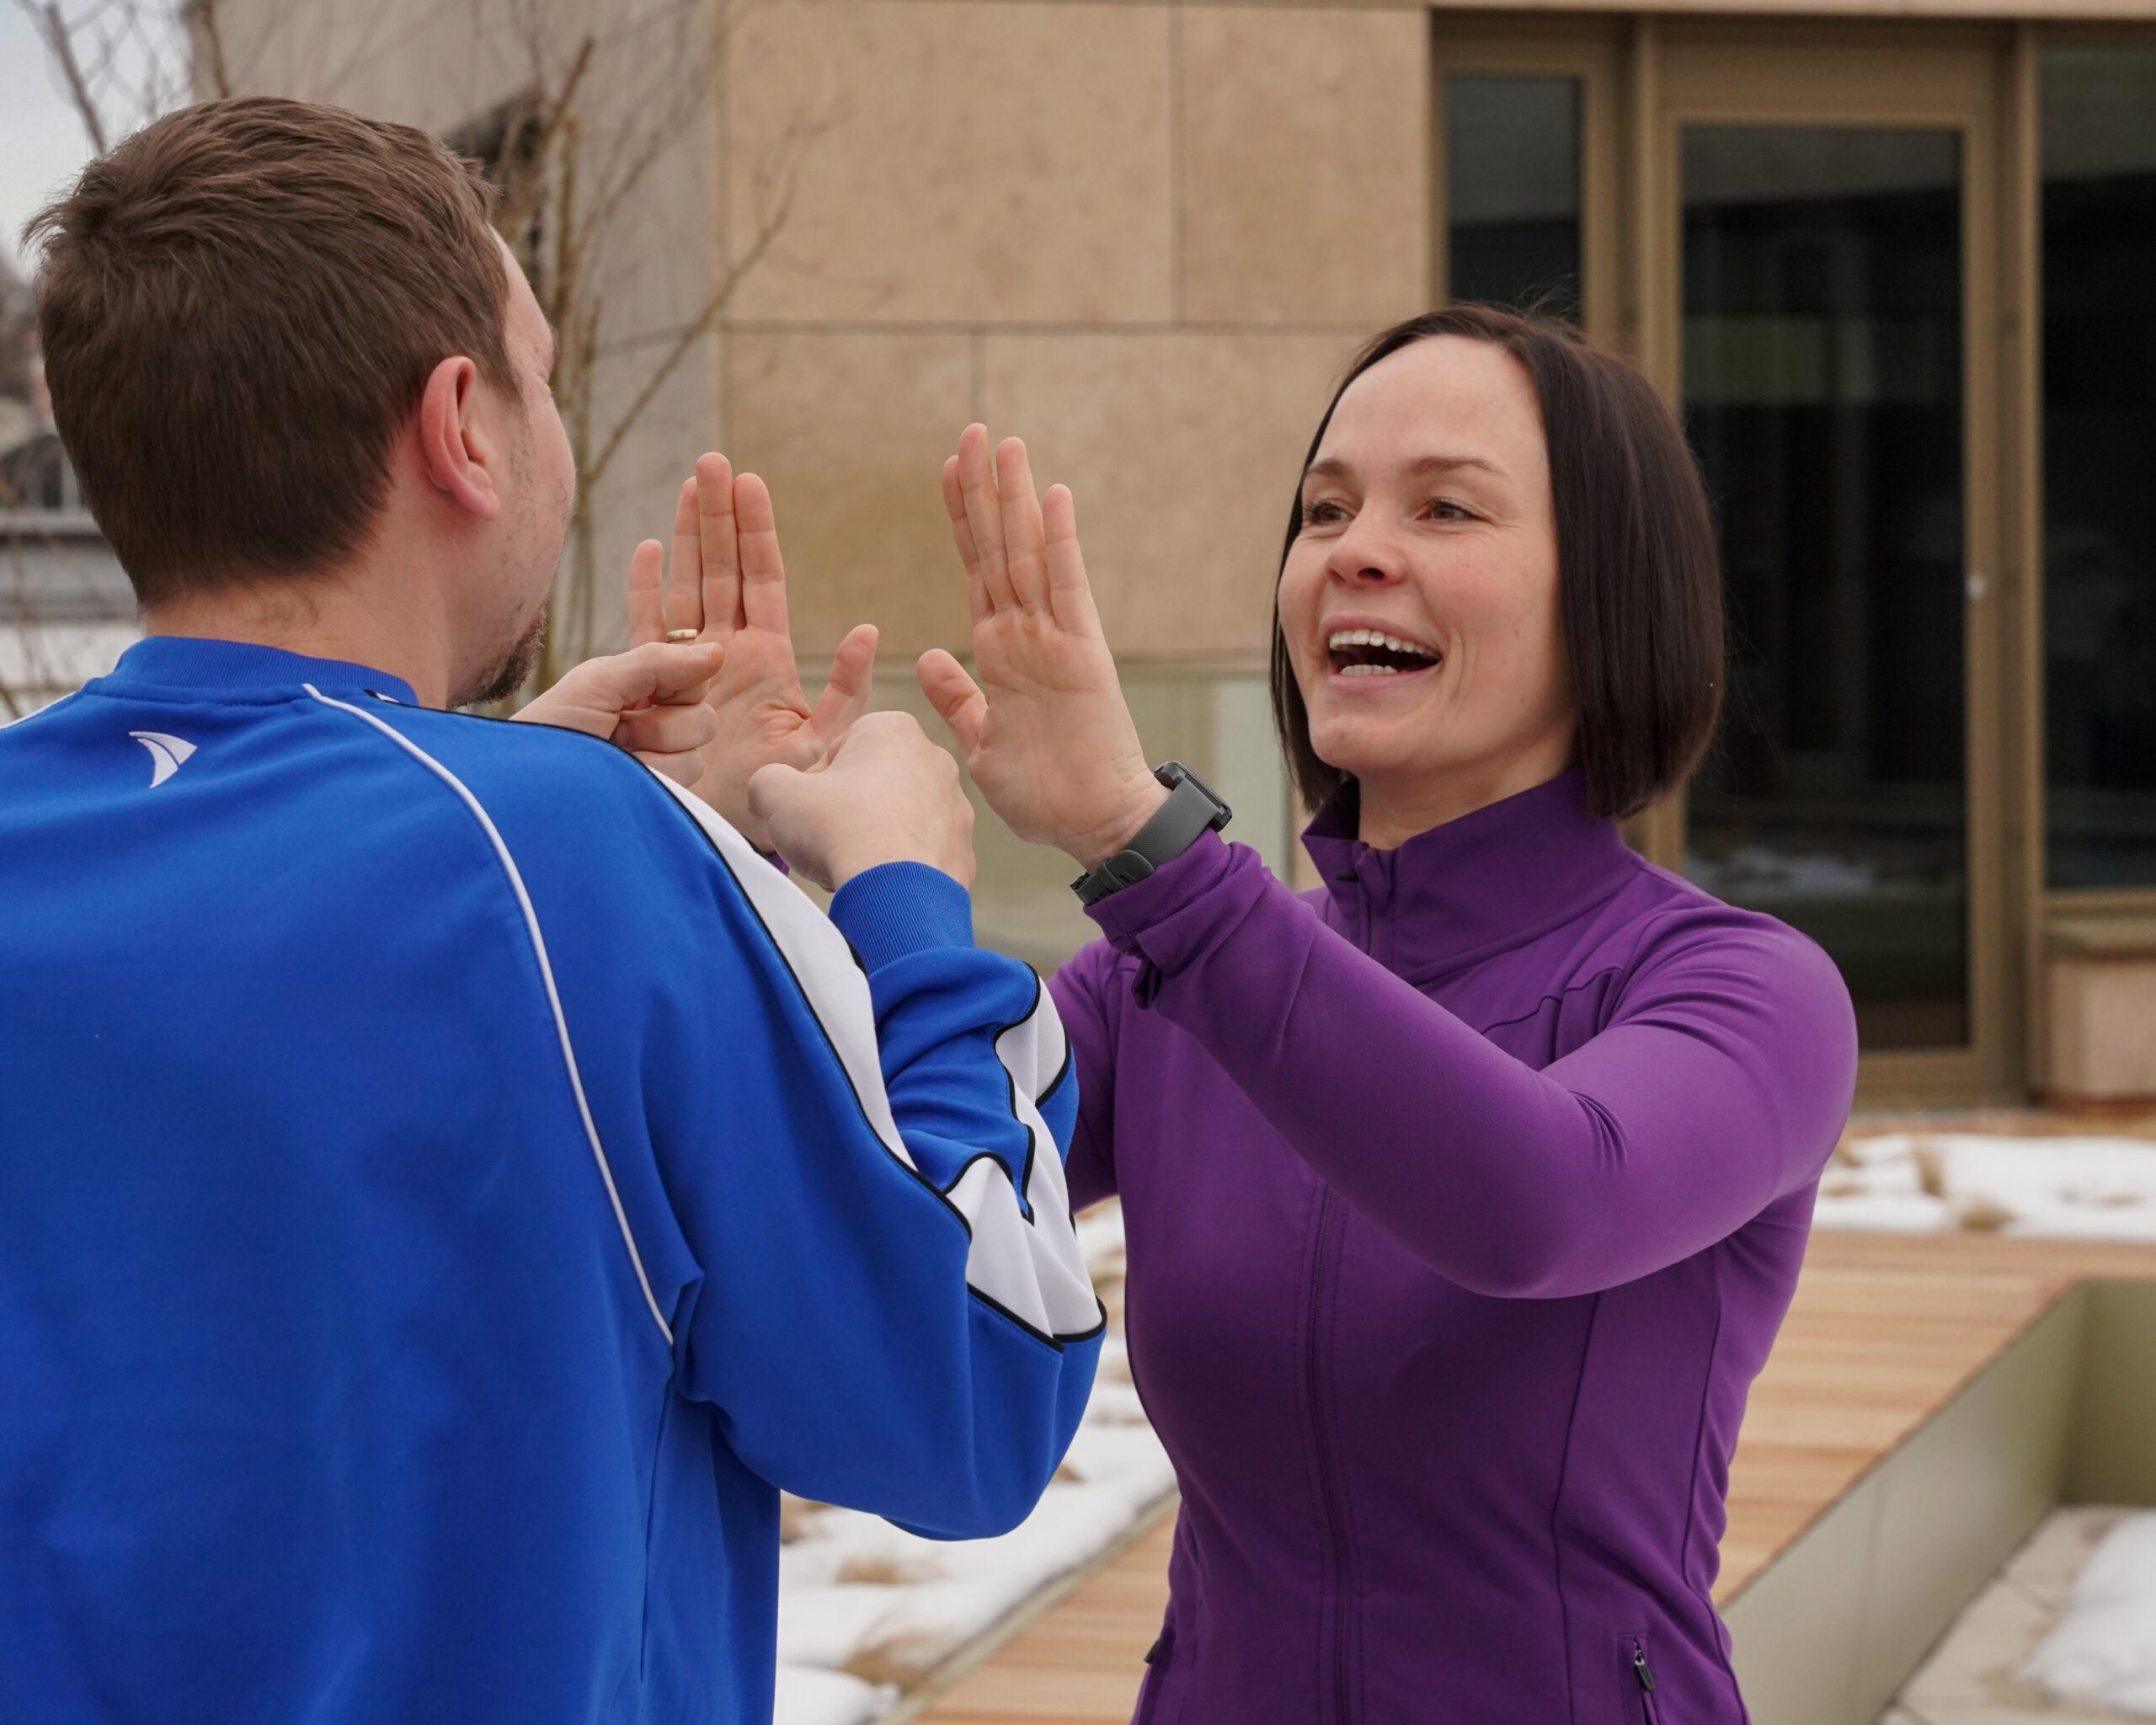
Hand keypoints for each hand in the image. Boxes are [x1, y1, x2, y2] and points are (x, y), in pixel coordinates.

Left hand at [515, 591, 723, 788]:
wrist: (524, 787)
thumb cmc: (550, 730)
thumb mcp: (599, 683)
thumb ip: (658, 661)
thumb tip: (717, 651)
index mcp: (640, 693)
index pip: (693, 680)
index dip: (677, 683)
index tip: (642, 692)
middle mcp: (654, 729)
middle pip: (703, 717)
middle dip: (660, 724)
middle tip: (617, 731)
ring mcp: (659, 768)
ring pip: (697, 752)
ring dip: (653, 754)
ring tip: (614, 760)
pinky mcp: (662, 799)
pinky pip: (687, 780)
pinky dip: (654, 776)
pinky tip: (624, 780)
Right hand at [630, 453, 879, 849]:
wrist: (740, 839)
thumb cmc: (793, 800)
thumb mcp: (828, 743)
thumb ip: (846, 691)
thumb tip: (868, 632)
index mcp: (766, 659)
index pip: (760, 581)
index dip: (754, 532)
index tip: (750, 483)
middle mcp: (726, 656)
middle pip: (720, 571)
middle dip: (717, 516)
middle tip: (713, 462)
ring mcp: (688, 670)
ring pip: (685, 589)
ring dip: (685, 537)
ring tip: (686, 485)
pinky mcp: (655, 694)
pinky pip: (645, 634)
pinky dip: (645, 593)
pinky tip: (647, 550)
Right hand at [746, 711, 974, 892]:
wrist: (895, 892)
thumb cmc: (837, 829)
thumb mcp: (774, 792)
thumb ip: (768, 780)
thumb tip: (771, 789)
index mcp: (893, 729)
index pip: (840, 750)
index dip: (814, 783)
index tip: (809, 809)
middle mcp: (935, 759)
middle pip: (874, 784)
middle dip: (848, 810)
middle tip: (827, 839)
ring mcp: (956, 808)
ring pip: (900, 821)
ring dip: (875, 838)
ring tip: (852, 864)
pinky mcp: (964, 851)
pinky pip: (922, 856)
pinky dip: (901, 869)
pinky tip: (880, 885)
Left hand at [917, 425, 1165, 869]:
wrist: (1093, 826)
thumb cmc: (1042, 794)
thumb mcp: (980, 742)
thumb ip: (958, 696)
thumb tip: (933, 655)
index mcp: (1001, 652)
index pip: (977, 569)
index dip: (961, 519)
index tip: (947, 468)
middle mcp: (1028, 634)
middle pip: (1000, 547)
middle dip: (985, 489)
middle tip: (974, 430)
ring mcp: (1055, 640)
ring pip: (1028, 553)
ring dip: (1016, 498)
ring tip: (1007, 443)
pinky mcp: (1082, 654)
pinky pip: (1067, 586)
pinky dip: (1061, 541)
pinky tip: (1053, 495)